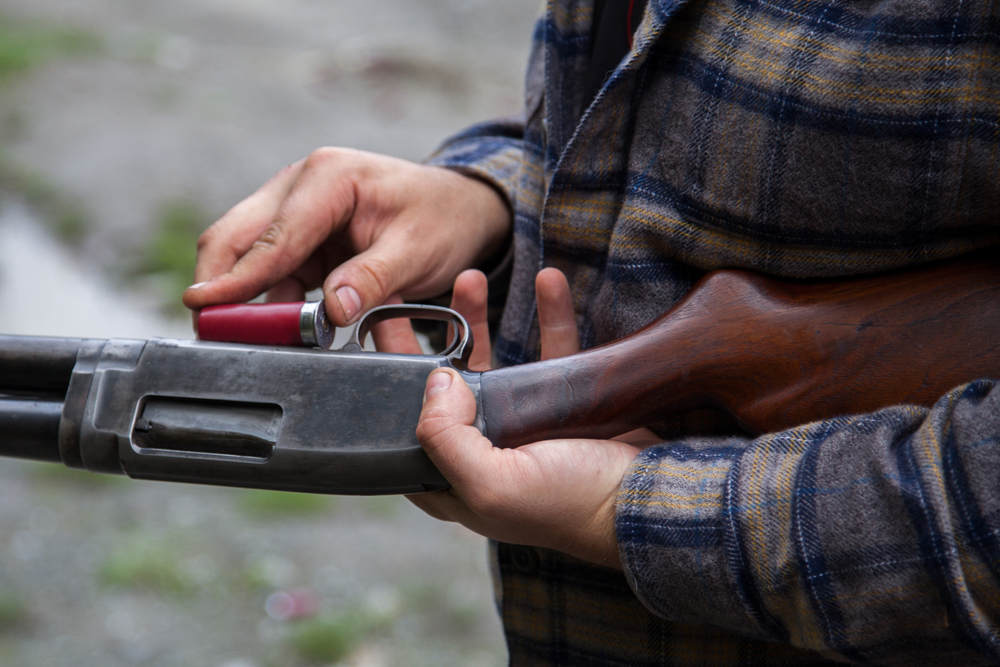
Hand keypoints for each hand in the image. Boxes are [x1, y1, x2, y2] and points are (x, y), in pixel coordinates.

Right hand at [182, 148, 510, 325]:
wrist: (460, 208)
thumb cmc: (442, 219)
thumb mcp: (418, 251)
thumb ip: (373, 279)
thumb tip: (332, 311)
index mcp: (328, 177)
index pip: (272, 236)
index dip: (236, 277)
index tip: (202, 307)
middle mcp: (300, 184)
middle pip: (236, 236)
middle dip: (218, 284)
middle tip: (206, 332)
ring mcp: (295, 208)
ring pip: (245, 255)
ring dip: (240, 298)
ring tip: (240, 341)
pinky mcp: (300, 236)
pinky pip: (269, 270)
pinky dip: (265, 300)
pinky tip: (272, 329)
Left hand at [399, 268, 654, 567]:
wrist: (646, 497)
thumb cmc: (569, 505)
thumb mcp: (492, 485)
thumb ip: (447, 440)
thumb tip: (435, 380)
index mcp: (452, 478)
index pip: (402, 427)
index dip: (383, 383)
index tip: (372, 332)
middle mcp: (479, 449)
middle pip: (438, 386)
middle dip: (423, 337)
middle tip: (406, 295)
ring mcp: (518, 423)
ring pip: (488, 359)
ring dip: (477, 318)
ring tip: (471, 277)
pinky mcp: (557, 401)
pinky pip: (546, 348)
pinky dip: (547, 314)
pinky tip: (546, 281)